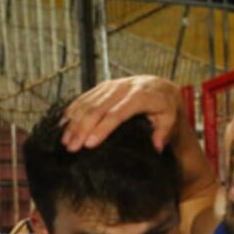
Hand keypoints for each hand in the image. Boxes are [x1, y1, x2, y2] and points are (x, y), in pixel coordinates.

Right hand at [61, 76, 184, 152]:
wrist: (160, 87)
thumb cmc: (164, 108)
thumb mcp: (170, 119)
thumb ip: (163, 132)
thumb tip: (156, 146)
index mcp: (141, 96)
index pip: (117, 113)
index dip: (102, 129)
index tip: (89, 144)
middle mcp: (123, 88)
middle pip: (98, 108)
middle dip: (82, 128)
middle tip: (71, 148)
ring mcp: (111, 86)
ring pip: (88, 102)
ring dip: (74, 122)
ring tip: (65, 141)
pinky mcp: (103, 86)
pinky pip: (84, 97)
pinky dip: (73, 111)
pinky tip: (63, 124)